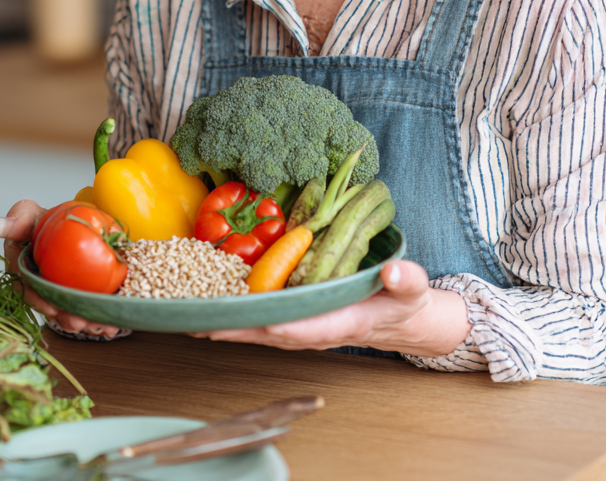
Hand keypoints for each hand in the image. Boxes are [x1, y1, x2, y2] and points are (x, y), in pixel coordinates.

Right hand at [0, 199, 121, 338]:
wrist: (68, 222)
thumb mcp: (28, 214)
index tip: (52, 308)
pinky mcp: (78, 292)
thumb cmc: (43, 220)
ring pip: (68, 310)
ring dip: (83, 321)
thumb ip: (17, 219)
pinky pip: (87, 306)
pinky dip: (100, 317)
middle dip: (64, 317)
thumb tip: (0, 225)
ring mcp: (59, 290)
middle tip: (78, 323)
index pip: (27, 288)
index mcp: (22, 270)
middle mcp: (39, 285)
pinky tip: (113, 325)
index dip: (38, 300)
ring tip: (99, 326)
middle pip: (50, 304)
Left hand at [196, 260, 468, 357]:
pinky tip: (213, 307)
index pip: (308, 328)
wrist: (400, 317)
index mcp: (343, 322)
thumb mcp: (412, 289)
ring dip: (229, 325)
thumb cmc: (404, 302)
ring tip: (193, 317)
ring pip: (260, 329)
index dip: (283, 324)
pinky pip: (262, 319)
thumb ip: (406, 281)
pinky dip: (237, 315)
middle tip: (202, 322)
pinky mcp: (296, 319)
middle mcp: (316, 330)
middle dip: (238, 328)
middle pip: (271, 333)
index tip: (259, 319)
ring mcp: (303, 327)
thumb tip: (394, 272)